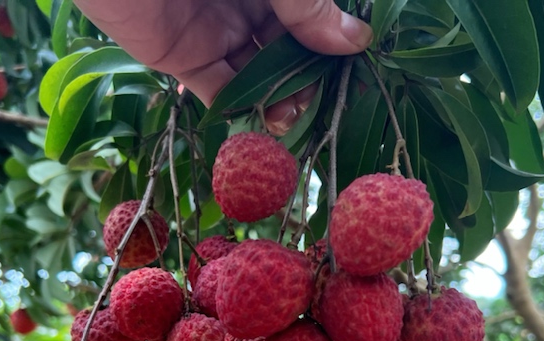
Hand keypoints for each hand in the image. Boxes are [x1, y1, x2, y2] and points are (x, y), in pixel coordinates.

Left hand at [74, 0, 372, 133]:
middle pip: (294, 46)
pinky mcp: (182, 56)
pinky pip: (219, 88)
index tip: (361, 71)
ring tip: (292, 116)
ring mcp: (217, 27)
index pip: (316, 11)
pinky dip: (241, 109)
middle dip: (313, 76)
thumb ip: (305, 0)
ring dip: (282, 98)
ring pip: (261, 72)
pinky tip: (263, 125)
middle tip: (328, 102)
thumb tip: (357, 41)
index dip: (339, 39)